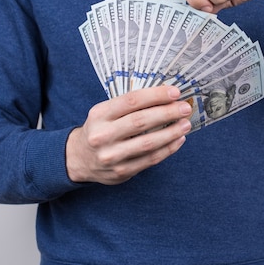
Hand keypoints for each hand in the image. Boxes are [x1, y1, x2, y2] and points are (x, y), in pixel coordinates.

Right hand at [66, 85, 192, 184]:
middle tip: (185, 108)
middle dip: (168, 113)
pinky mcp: (121, 172)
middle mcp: (103, 135)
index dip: (156, 95)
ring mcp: (112, 156)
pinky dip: (168, 149)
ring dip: (171, 132)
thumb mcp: (105, 112)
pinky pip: (150, 159)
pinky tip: (178, 140)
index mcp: (99, 114)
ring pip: (148, 143)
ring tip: (185, 124)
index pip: (131, 101)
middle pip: (141, 121)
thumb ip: (129, 106)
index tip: (175, 92)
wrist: (78, 158)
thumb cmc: (100, 129)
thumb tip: (165, 97)